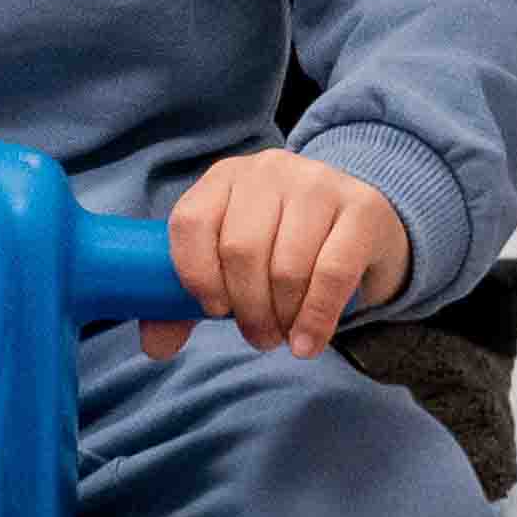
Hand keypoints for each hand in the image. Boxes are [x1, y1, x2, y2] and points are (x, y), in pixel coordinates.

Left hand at [157, 152, 410, 359]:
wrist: (362, 220)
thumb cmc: (285, 242)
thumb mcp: (234, 259)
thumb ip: (189, 297)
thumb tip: (155, 346)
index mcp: (225, 177)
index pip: (190, 222)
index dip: (195, 275)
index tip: (212, 310)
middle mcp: (268, 170)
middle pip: (240, 250)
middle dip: (245, 309)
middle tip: (257, 337)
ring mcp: (318, 183)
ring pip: (286, 266)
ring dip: (281, 317)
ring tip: (284, 336)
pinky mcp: (361, 208)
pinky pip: (333, 273)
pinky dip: (315, 318)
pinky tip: (307, 343)